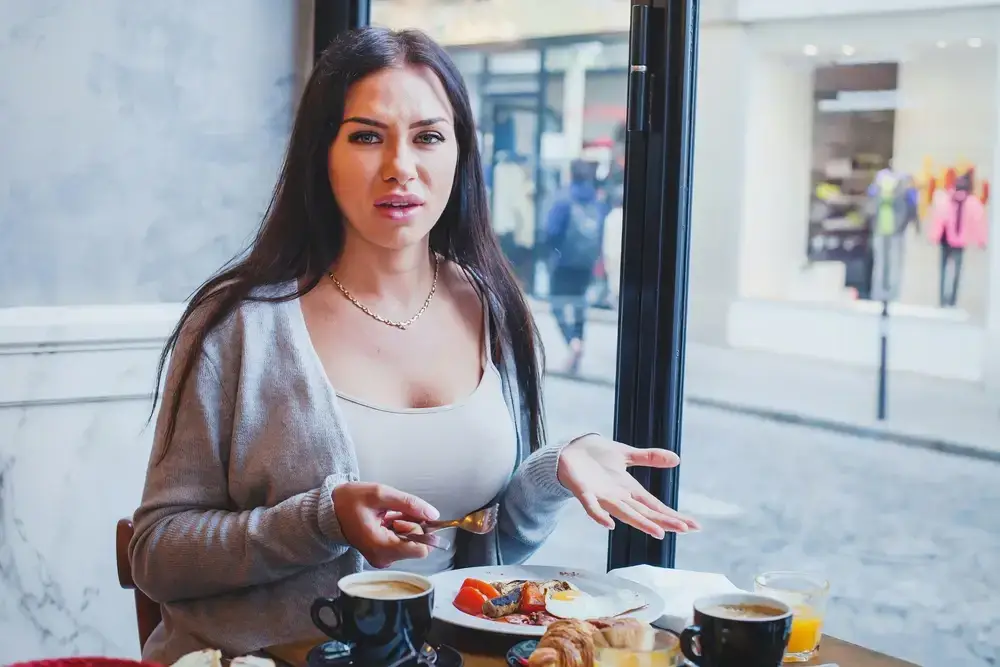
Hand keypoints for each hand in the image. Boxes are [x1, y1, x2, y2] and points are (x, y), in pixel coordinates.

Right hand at [333, 482, 439, 568]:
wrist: (331, 510)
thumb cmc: (350, 500)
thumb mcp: (380, 494)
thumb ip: (409, 504)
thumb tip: (433, 514)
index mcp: (380, 546)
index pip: (420, 550)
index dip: (423, 531)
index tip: (413, 516)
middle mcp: (383, 558)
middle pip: (417, 546)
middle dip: (412, 526)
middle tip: (394, 513)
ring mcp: (382, 558)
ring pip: (411, 543)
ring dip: (406, 526)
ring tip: (387, 515)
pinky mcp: (382, 554)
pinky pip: (402, 543)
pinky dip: (400, 529)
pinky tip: (386, 520)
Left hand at [557, 435, 699, 538]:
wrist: (569, 451)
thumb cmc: (596, 457)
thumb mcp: (627, 454)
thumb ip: (649, 458)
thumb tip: (677, 459)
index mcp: (629, 490)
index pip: (655, 506)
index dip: (673, 515)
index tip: (694, 526)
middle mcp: (618, 497)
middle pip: (645, 512)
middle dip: (664, 521)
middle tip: (685, 529)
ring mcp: (601, 496)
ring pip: (623, 513)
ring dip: (640, 522)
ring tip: (658, 532)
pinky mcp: (583, 491)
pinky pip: (591, 506)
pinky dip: (599, 515)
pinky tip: (609, 524)